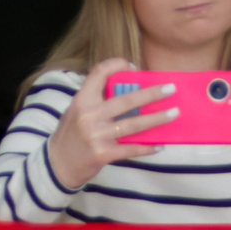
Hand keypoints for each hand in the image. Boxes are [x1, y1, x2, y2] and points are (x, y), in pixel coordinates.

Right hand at [45, 57, 175, 191]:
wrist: (57, 164)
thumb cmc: (70, 134)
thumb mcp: (76, 110)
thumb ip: (97, 99)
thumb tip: (129, 90)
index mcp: (82, 99)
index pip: (100, 72)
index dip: (118, 65)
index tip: (134, 68)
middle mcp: (89, 115)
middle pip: (127, 100)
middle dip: (152, 94)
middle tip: (171, 89)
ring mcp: (97, 135)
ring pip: (133, 125)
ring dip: (156, 119)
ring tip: (173, 113)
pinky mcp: (103, 154)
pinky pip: (130, 149)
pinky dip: (146, 147)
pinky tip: (159, 145)